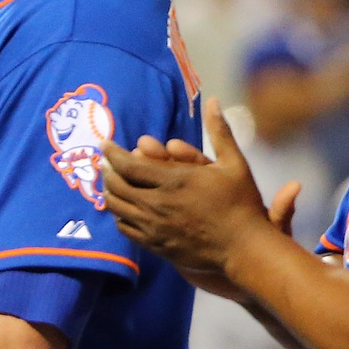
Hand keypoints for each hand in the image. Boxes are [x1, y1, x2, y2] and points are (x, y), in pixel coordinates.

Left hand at [102, 110, 283, 279]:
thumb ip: (219, 131)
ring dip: (108, 192)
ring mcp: (154, 227)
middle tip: (103, 163)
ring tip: (108, 183)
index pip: (128, 165)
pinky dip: (118, 215)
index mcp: (174, 181)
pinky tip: (121, 208)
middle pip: (116, 185)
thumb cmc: (242, 203)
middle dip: (106, 171)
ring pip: (117, 207)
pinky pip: (125, 228)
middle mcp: (158, 204)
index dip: (111, 153)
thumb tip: (212, 100)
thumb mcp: (234, 163)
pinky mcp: (155, 245)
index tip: (104, 144)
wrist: (245, 248)